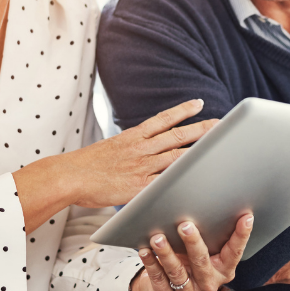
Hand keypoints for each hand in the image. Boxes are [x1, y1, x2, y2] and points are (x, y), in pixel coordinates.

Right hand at [15, 99, 217, 231]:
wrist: (69, 175)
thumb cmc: (85, 166)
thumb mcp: (109, 148)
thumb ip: (128, 148)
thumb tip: (138, 150)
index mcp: (132, 137)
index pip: (163, 119)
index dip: (183, 110)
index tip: (198, 103)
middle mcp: (141, 148)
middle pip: (177, 136)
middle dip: (201, 129)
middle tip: (220, 124)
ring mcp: (142, 167)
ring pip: (177, 157)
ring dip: (199, 152)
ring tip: (218, 150)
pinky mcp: (140, 187)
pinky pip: (166, 184)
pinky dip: (182, 181)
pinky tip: (198, 181)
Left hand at [131, 213, 253, 290]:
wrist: (164, 290)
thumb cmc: (186, 263)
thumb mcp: (200, 251)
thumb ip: (208, 237)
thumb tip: (207, 205)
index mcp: (223, 270)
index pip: (234, 252)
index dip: (241, 236)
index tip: (246, 218)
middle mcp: (209, 284)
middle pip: (202, 262)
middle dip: (193, 243)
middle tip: (185, 225)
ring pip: (178, 272)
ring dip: (167, 253)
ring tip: (158, 238)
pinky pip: (159, 280)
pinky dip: (151, 264)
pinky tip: (145, 251)